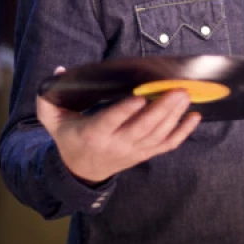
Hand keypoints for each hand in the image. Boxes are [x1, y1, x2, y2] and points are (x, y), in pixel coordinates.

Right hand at [36, 67, 201, 183]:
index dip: (125, 111)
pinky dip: (183, 132)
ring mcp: (133, 151)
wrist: (81, 170)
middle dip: (162, 109)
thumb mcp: (54, 119)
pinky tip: (194, 117)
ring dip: (174, 116)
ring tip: (186, 96)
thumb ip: (49, 97)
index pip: (111, 122)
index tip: (139, 98)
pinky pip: (167, 145)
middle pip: (142, 128)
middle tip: (178, 90)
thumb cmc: (69, 137)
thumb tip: (59, 73)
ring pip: (157, 135)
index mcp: (93, 133)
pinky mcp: (145, 154)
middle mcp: (116, 144)